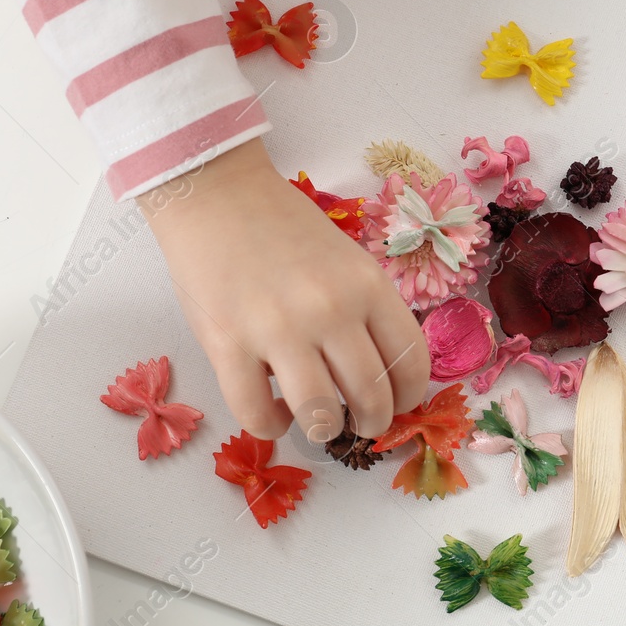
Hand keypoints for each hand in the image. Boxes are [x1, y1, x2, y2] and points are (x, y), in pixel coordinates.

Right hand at [140, 138, 428, 441]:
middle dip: (372, 424)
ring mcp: (277, 330)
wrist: (215, 195)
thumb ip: (366, 310)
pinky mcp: (227, 346)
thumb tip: (380, 376)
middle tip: (361, 424)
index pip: (411, 362)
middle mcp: (330, 310)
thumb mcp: (347, 260)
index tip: (397, 403)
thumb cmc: (282, 228)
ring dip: (324, 430)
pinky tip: (271, 410)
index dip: (408, 396)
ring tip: (318, 422)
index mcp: (367, 285)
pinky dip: (270, 426)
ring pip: (320, 415)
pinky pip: (257, 415)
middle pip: (371, 397)